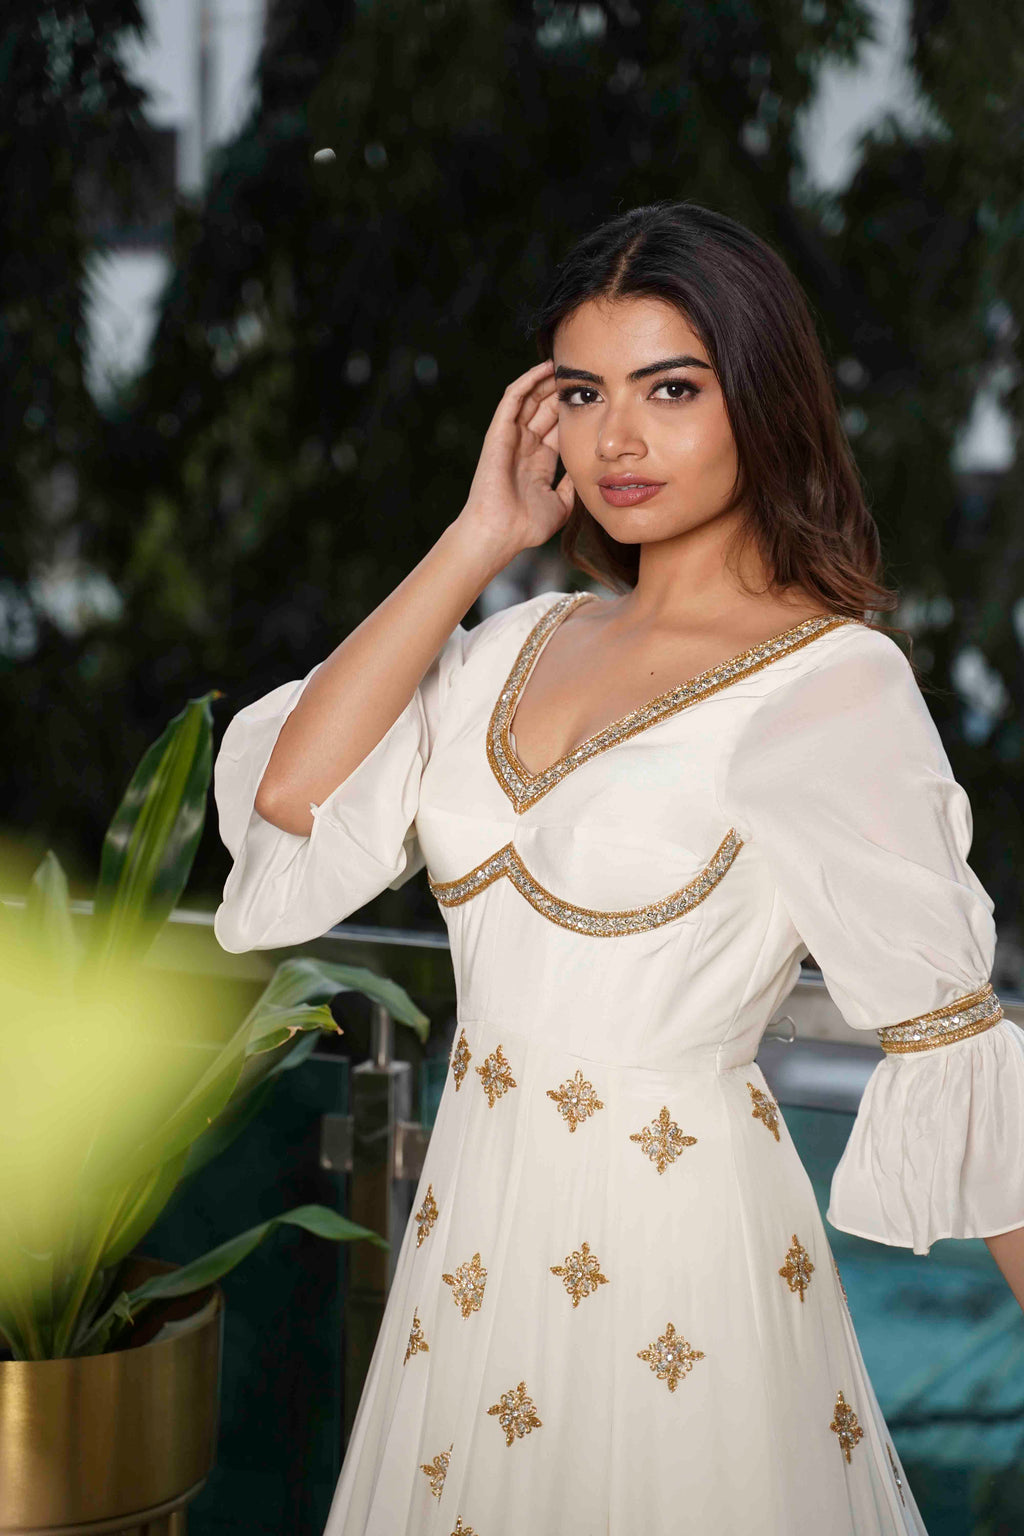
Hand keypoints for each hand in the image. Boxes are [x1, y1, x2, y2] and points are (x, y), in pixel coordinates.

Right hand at [455, 360, 575, 558]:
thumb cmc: (526, 526)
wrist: (500, 533)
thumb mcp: (562, 504)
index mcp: (538, 462)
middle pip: (546, 409)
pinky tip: (545, 367)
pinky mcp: (499, 432)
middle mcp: (524, 446)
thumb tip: (591, 471)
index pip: (558, 427)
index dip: (575, 411)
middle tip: (586, 372)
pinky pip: (513, 398)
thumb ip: (573, 485)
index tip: (597, 397)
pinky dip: (528, 381)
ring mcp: (511, 438)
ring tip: (565, 362)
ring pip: (531, 398)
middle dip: (563, 391)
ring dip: (547, 380)